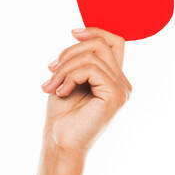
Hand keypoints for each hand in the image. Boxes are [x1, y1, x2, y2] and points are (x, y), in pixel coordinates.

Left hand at [39, 28, 130, 156]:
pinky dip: (70, 76)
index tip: (73, 33)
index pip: (115, 41)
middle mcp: (122, 83)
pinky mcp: (115, 95)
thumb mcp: (69, 77)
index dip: (96, 31)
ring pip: (93, 55)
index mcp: (114, 78)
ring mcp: (121, 90)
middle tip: (51, 70)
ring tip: (51, 84)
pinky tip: (60, 91)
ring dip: (65, 66)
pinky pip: (92, 69)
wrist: (59, 143)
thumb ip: (80, 58)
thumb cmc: (62, 115)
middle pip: (101, 44)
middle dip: (70, 52)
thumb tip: (79, 32)